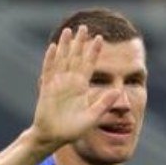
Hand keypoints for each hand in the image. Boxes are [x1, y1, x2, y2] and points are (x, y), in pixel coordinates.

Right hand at [30, 26, 122, 150]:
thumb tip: (118, 92)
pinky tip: (54, 47)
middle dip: (80, 42)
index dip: (94, 51)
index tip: (99, 38)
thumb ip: (104, 104)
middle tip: (84, 27)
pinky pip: (49, 70)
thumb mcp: (93, 117)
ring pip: (62, 59)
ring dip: (65, 45)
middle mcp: (70, 82)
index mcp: (81, 87)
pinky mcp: (46, 88)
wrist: (53, 137)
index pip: (89, 65)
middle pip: (76, 57)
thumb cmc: (72, 129)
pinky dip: (51, 59)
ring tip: (68, 31)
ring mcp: (57, 83)